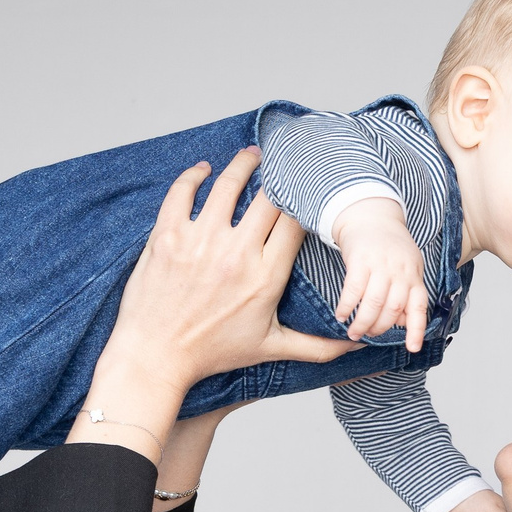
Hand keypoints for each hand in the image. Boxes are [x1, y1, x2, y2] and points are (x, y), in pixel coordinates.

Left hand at [70, 151, 354, 462]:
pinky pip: (183, 191)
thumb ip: (318, 346)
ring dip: (242, 164)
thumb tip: (356, 345)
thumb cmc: (212, 353)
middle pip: (269, 197)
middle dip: (279, 177)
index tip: (306, 193)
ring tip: (251, 155)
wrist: (155, 356)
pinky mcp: (167, 236)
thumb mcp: (271, 348)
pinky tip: (204, 170)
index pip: (295, 222)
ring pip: (228, 184)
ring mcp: (199, 242)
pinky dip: (195, 175)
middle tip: (283, 166)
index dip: (304, 202)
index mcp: (265, 277)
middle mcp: (235, 254)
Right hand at [332, 197, 430, 352]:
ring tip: (352, 331)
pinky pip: (353, 290)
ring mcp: (381, 265)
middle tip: (366, 335)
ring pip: (374, 303)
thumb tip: (401, 322)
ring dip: (362, 322)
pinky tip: (340, 315)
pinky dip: (346, 306)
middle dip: (379, 328)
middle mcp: (401, 271)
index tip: (413, 348)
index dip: (416, 329)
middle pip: (393, 309)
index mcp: (414, 275)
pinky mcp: (360, 259)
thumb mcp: (406, 266)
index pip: (419, 306)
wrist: (371, 215)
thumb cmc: (389, 246)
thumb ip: (406, 292)